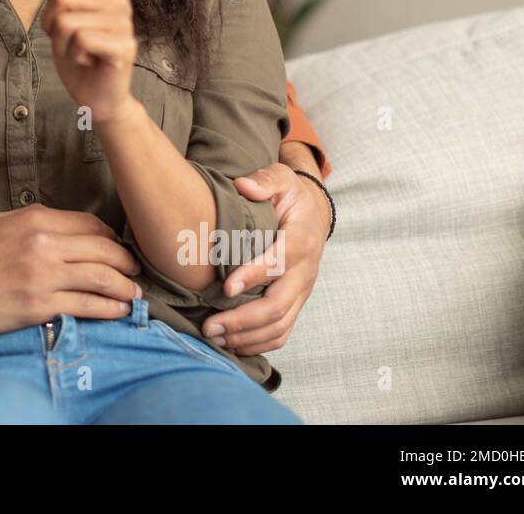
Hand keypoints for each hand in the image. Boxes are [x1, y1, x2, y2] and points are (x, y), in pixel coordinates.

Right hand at [0, 203, 143, 336]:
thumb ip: (33, 223)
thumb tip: (63, 229)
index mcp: (35, 219)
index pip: (91, 225)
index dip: (112, 239)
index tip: (119, 250)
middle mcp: (43, 243)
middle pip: (105, 250)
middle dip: (128, 262)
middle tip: (137, 272)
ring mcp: (42, 275)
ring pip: (103, 278)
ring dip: (126, 288)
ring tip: (134, 295)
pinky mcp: (38, 305)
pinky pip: (86, 306)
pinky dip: (109, 309)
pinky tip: (118, 312)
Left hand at [22, 0, 136, 123]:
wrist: (97, 97)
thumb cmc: (79, 57)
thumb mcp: (61, 18)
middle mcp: (119, 1)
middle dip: (50, 21)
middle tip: (62, 39)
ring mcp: (124, 23)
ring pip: (66, 21)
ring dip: (61, 43)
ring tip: (77, 52)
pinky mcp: (125, 46)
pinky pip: (81, 40)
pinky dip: (73, 55)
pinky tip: (87, 61)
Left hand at [201, 155, 327, 355]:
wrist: (315, 213)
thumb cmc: (290, 195)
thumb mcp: (281, 178)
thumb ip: (264, 181)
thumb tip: (244, 186)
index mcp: (301, 239)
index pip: (280, 262)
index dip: (255, 276)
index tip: (226, 287)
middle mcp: (304, 271)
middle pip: (278, 305)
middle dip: (242, 319)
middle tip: (209, 326)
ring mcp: (302, 290)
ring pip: (280, 325)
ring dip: (246, 336)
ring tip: (214, 339)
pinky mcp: (296, 302)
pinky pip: (282, 332)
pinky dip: (258, 344)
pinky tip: (231, 344)